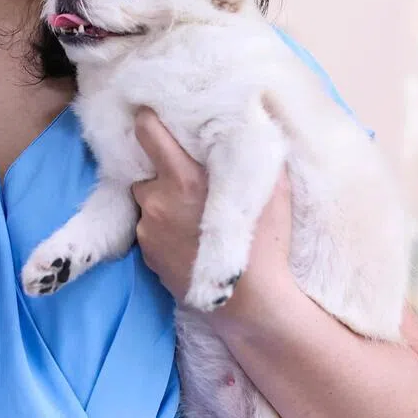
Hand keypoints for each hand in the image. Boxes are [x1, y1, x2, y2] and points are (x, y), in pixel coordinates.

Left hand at [132, 108, 292, 318]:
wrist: (252, 304)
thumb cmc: (266, 242)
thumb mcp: (272, 188)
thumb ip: (254, 149)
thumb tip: (256, 113)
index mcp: (183, 178)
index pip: (146, 133)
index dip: (146, 120)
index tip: (150, 113)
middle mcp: (158, 201)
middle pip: (145, 172)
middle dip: (160, 173)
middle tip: (185, 179)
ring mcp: (148, 231)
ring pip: (147, 203)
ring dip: (161, 203)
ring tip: (190, 214)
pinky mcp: (147, 256)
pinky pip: (149, 231)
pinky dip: (162, 229)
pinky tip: (187, 239)